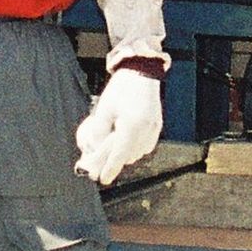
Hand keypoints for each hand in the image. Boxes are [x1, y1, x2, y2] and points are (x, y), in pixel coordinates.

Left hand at [75, 68, 165, 183]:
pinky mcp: (156, 126)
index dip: (109, 169)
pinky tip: (123, 139)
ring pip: (135, 153)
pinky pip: (143, 145)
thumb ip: (98, 132)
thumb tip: (94, 149)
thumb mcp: (103, 109)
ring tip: (108, 147)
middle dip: (111, 160)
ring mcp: (153, 129)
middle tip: (96, 162)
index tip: (102, 179)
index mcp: (132, 126)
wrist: (141, 71)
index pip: (118, 155)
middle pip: (126, 156)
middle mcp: (145, 130)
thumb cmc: (121, 88)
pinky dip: (132, 147)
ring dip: (122, 154)